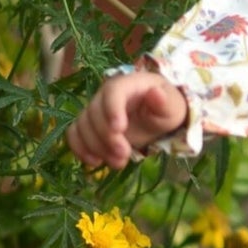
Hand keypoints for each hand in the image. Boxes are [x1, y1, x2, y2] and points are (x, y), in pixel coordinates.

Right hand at [67, 70, 188, 168]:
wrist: (158, 118)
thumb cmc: (166, 108)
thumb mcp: (172, 107)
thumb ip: (165, 102)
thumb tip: (156, 92)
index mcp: (128, 84)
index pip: (113, 91)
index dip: (112, 109)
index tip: (119, 129)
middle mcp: (106, 94)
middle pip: (95, 112)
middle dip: (107, 136)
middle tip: (124, 154)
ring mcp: (95, 110)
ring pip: (83, 125)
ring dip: (96, 147)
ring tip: (119, 162)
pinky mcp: (89, 125)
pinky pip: (74, 134)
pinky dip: (80, 148)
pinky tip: (95, 162)